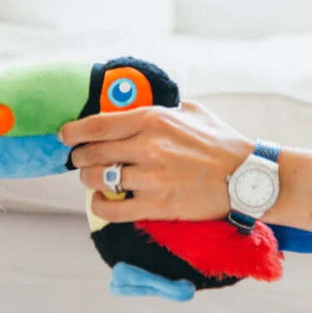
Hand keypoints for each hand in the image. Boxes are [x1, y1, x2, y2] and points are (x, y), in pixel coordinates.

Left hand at [59, 101, 253, 222]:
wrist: (247, 177)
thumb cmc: (220, 143)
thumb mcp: (191, 111)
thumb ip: (161, 106)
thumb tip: (136, 104)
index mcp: (153, 119)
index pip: (97, 124)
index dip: (73, 131)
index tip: (64, 136)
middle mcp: (148, 146)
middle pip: (92, 152)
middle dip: (79, 158)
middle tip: (79, 160)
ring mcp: (152, 177)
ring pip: (98, 179)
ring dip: (88, 180)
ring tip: (92, 179)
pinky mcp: (157, 205)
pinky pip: (113, 208)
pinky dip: (100, 205)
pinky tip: (102, 201)